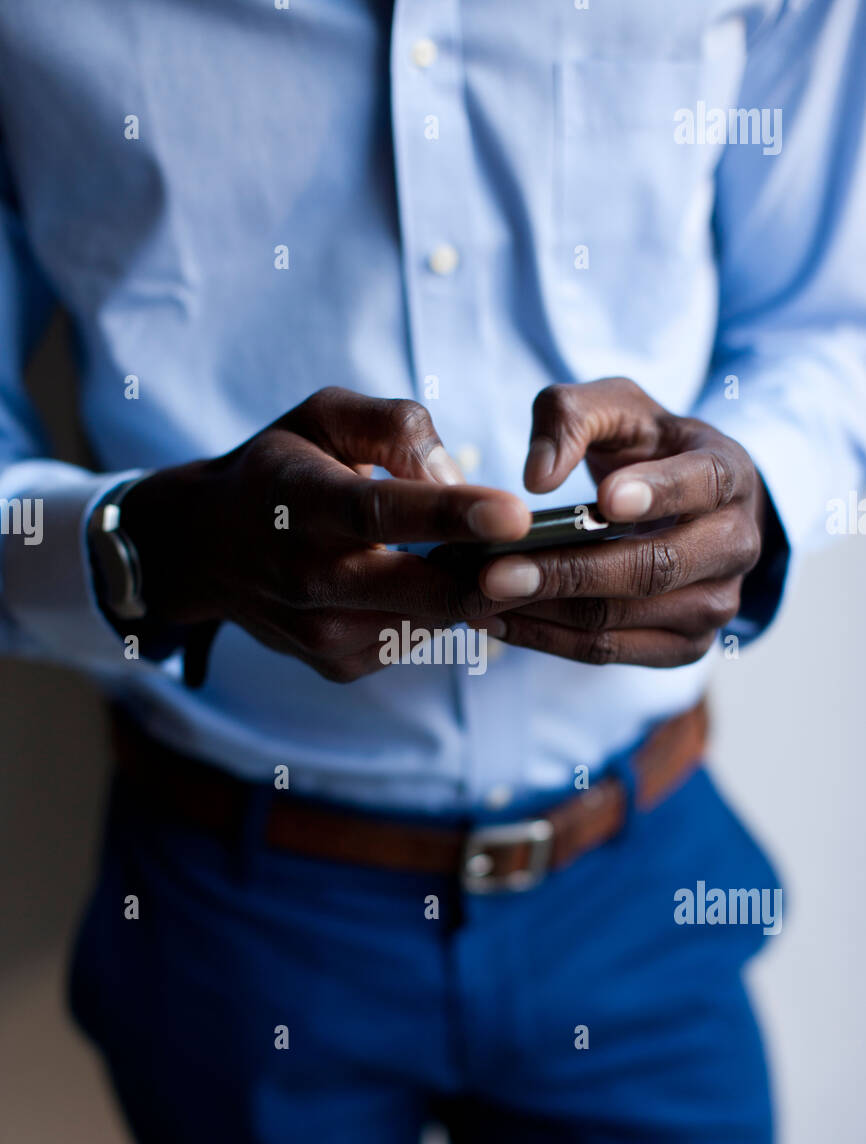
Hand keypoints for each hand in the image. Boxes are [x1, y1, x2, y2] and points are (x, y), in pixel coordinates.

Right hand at [121, 387, 529, 680]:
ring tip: (490, 554)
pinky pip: (415, 638)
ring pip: (429, 619)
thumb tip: (456, 477)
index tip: (514, 515)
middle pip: (418, 589)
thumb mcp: (323, 414)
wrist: (207, 548)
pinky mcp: (337, 664)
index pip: (379, 510)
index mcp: (299, 502)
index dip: (451, 515)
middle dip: (491, 577)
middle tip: (545, 551)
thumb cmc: (282, 466)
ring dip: (473, 591)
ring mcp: (319, 632)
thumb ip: (394, 427)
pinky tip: (434, 579)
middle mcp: (305, 576)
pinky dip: (440, 610)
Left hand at [476, 378, 766, 667]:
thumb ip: (572, 417)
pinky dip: (549, 639)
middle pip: (654, 568)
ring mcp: (715, 604)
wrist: (691, 503)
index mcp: (729, 473)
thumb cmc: (646, 446)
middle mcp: (735, 545)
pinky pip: (610, 651)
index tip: (605, 499)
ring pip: (626, 619)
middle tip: (495, 570)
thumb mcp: (616, 406)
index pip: (704, 484)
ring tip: (479, 596)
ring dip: (547, 612)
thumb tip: (537, 477)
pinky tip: (498, 620)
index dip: (658, 493)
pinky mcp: (684, 646)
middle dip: (569, 572)